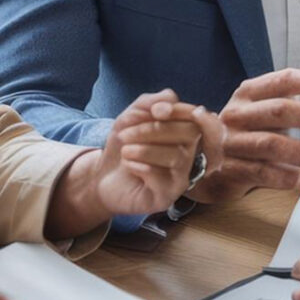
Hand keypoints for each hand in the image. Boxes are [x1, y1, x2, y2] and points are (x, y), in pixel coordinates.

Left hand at [95, 90, 225, 215]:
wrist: (102, 176)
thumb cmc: (123, 145)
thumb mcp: (131, 117)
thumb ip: (150, 102)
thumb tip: (168, 102)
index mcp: (183, 133)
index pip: (197, 119)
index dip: (181, 111)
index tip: (156, 111)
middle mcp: (188, 155)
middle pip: (189, 135)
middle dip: (154, 130)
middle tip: (124, 134)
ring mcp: (180, 177)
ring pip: (176, 157)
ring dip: (145, 150)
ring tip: (125, 151)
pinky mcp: (167, 197)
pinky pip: (163, 178)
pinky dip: (141, 167)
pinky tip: (128, 165)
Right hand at [187, 69, 299, 203]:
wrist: (193, 160)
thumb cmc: (240, 132)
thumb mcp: (259, 110)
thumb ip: (288, 103)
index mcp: (248, 93)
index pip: (284, 80)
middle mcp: (238, 113)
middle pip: (282, 110)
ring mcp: (231, 142)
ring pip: (271, 143)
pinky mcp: (228, 169)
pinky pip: (260, 173)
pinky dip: (285, 176)